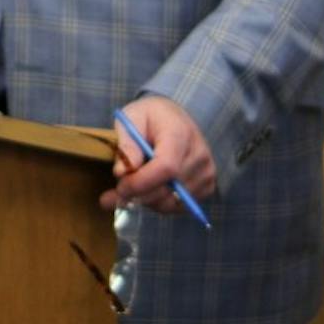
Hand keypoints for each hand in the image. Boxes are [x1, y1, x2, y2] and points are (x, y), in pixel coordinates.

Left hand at [100, 96, 215, 214]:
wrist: (174, 117)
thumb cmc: (150, 117)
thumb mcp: (130, 119)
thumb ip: (126, 145)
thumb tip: (122, 173)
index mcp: (181, 134)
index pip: (166, 167)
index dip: (141, 182)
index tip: (120, 187)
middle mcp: (200, 155)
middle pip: (168, 189)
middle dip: (138, 195)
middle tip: (116, 193)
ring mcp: (206, 172)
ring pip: (171, 202)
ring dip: (147, 201)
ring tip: (132, 189)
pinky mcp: (207, 186)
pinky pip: (179, 206)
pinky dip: (160, 203)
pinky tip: (150, 190)